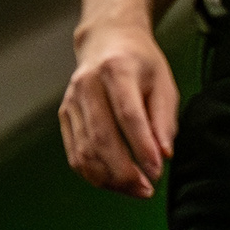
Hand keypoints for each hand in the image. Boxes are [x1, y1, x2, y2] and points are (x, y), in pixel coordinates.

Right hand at [60, 23, 179, 197]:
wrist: (106, 40)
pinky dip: (92, 174)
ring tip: (134, 189)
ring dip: (109, 178)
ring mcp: (72, 100)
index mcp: (117, 69)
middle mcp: (88, 84)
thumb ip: (164, 120)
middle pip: (101, 136)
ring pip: (84, 149)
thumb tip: (163, 155)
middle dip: (124, 171)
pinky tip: (112, 181)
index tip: (157, 172)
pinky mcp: (64, 114)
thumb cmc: (140, 63)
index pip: (128, 114)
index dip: (141, 147)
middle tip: (147, 189)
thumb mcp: (163, 83)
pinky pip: (74, 152)